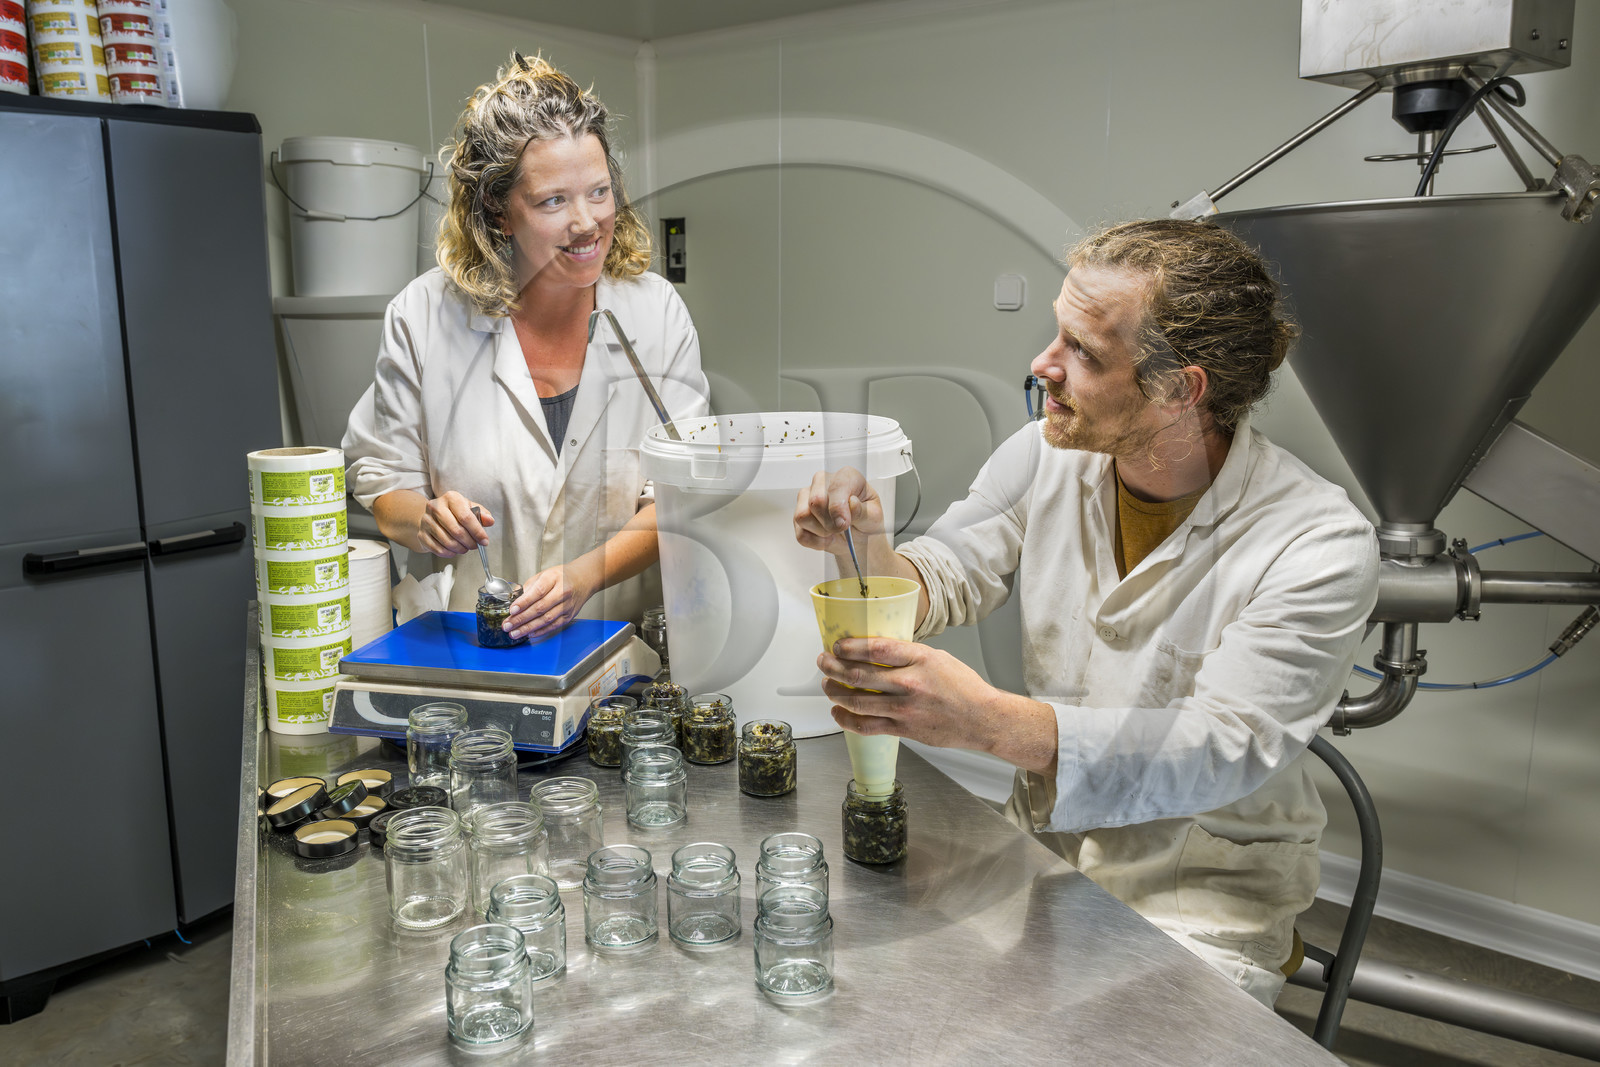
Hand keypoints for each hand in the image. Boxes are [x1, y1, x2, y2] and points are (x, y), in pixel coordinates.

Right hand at [418, 491, 491, 557]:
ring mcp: (426, 521)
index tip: (484, 540)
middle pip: (457, 531)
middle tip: (475, 546)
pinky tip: (455, 550)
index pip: (466, 517)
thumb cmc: (453, 512)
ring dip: (461, 549)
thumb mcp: (468, 508)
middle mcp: (436, 507)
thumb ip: (481, 514)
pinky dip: (450, 553)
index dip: (477, 531)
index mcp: (450, 498)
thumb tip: (489, 520)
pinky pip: (439, 549)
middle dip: (469, 542)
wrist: (431, 516)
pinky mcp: (422, 534)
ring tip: (465, 547)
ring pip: (448, 542)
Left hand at [506, 562, 596, 639]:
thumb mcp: (544, 574)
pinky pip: (553, 625)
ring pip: (546, 619)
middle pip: (540, 608)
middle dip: (521, 618)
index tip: (512, 610)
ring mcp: (567, 605)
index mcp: (554, 578)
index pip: (538, 592)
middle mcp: (562, 592)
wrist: (584, 579)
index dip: (524, 602)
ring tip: (515, 632)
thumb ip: (530, 587)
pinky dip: (540, 631)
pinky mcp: (569, 615)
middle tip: (508, 625)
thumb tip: (516, 602)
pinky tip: (529, 633)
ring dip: (528, 628)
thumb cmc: (562, 576)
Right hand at [794, 467, 885, 553]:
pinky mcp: (798, 516)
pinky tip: (826, 537)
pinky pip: (801, 534)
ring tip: (834, 531)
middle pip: (815, 501)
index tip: (844, 523)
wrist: (858, 536)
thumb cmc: (865, 520)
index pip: (835, 487)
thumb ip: (863, 511)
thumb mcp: (873, 517)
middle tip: (843, 528)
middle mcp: (823, 482)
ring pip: (803, 516)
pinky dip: (816, 542)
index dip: (838, 508)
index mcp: (846, 476)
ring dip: (822, 532)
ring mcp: (807, 498)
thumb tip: (852, 504)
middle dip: (830, 522)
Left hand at [818, 637, 994, 748]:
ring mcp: (905, 709)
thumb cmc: (962, 686)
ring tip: (826, 685)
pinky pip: (867, 726)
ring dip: (835, 692)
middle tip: (823, 661)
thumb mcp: (937, 658)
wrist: (982, 718)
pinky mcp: (904, 729)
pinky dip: (847, 719)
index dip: (850, 646)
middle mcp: (910, 683)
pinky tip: (838, 712)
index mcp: (920, 659)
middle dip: (833, 667)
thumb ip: (908, 655)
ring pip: (857, 701)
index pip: (876, 648)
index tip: (838, 645)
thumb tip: (876, 651)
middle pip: (859, 675)